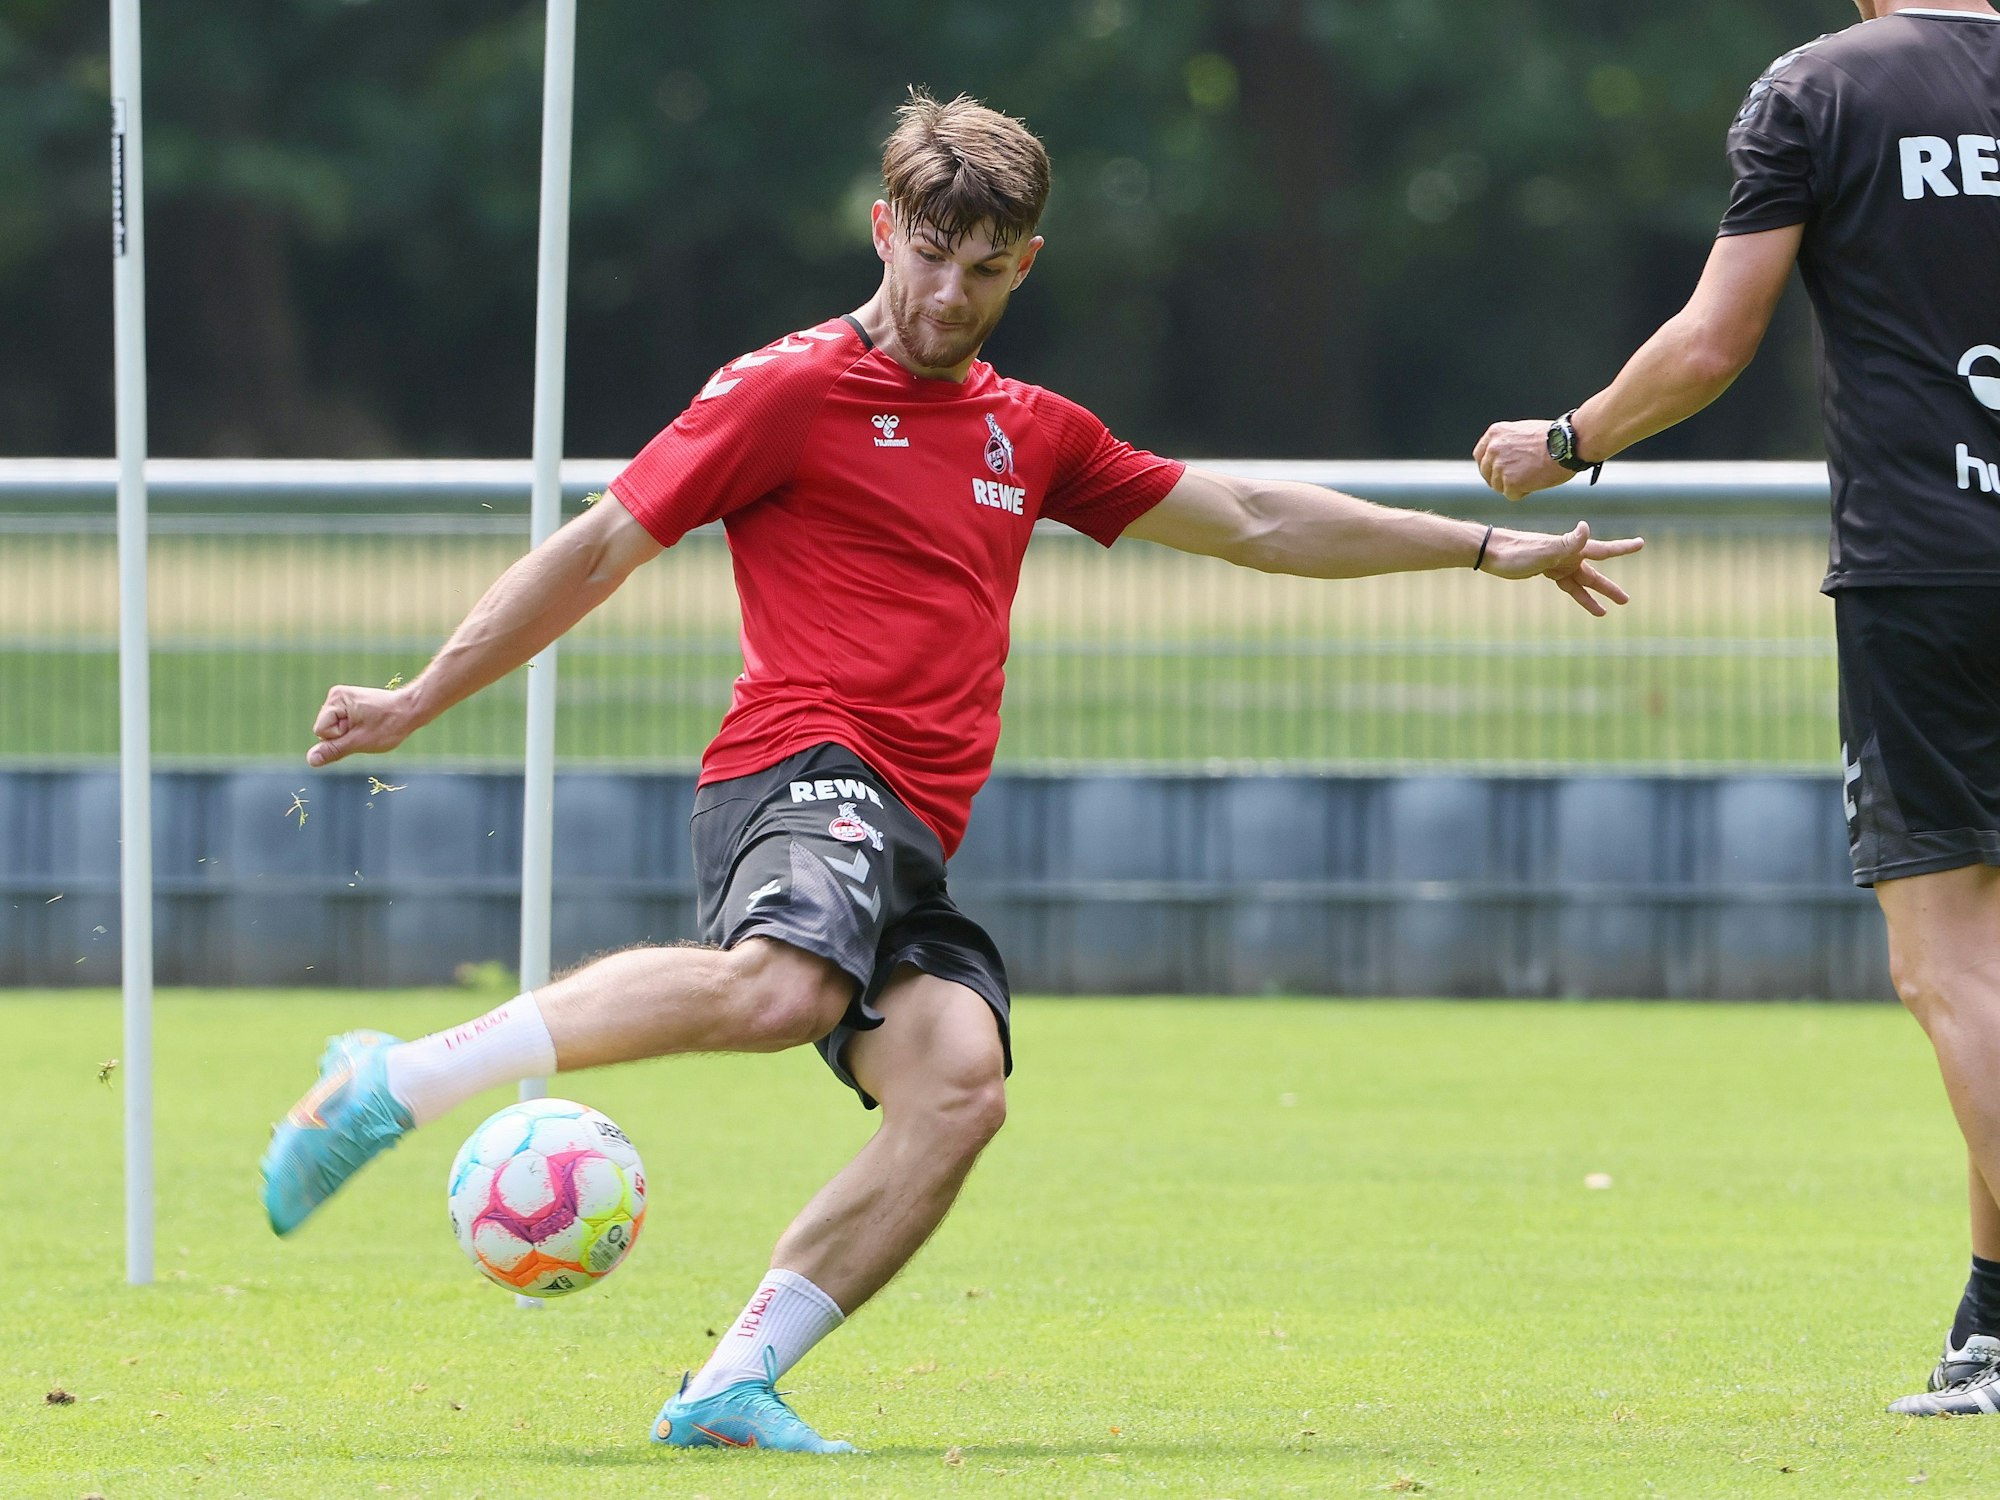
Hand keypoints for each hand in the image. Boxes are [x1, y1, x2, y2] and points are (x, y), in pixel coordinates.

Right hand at [307, 684, 421, 766]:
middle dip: (344, 735)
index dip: (340, 737)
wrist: (411, 710)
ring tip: (369, 726)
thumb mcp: (359, 742)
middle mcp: (335, 696)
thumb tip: (310, 760)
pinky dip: (354, 730)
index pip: (320, 731)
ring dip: (349, 734)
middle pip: (325, 730)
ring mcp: (342, 700)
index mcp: (336, 699)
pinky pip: (342, 726)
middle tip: (367, 728)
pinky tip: (368, 725)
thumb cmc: (389, 725)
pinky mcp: (349, 705)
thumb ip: (333, 750)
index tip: (361, 729)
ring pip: (333, 730)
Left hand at [1474, 419, 1572, 500]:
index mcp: (1495, 434)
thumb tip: (1502, 457)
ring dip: (1514, 485)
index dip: (1489, 466)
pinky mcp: (1510, 482)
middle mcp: (1493, 449)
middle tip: (1519, 477)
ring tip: (1533, 475)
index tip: (1498, 471)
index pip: (1480, 455)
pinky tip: (1536, 481)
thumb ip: (1508, 443)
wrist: (1568, 443)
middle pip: (1487, 473)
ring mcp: (1500, 466)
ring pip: (1499, 486)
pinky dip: (1523, 492)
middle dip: (1500, 478)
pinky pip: (1511, 495)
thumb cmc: (1554, 438)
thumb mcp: (1523, 431)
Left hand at [1479, 521, 1643, 616]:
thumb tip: (1586, 527)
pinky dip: (1576, 594)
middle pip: (1594, 573)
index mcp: (1570, 548)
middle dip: (1609, 587)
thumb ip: (1566, 542)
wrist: (1490, 552)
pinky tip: (1584, 602)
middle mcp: (1567, 554)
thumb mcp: (1543, 550)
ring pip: (1581, 582)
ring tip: (1606, 612)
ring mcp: (1557, 563)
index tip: (1641, 544)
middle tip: (1626, 600)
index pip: (1603, 549)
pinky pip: (1566, 585)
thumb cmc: (1516, 551)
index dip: (1623, 548)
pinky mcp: (1545, 571)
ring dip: (1593, 596)